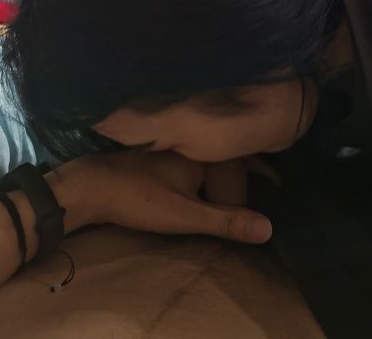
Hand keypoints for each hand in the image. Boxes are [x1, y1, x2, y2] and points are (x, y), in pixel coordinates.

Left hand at [46, 151, 272, 244]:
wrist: (91, 187)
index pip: (244, 155)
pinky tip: (200, 178)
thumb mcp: (187, 215)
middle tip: (266, 181)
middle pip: (226, 152)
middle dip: (246, 164)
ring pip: (207, 152)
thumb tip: (269, 229)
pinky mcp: (156, 153)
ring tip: (239, 179)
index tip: (281, 180)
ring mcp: (171, 146)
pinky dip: (203, 165)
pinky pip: (191, 155)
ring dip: (224, 163)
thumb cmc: (140, 199)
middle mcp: (189, 142)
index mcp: (202, 151)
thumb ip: (226, 220)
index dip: (264, 167)